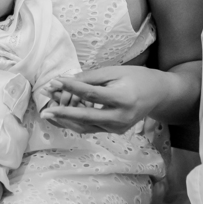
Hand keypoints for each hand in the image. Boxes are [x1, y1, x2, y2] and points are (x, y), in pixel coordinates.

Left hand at [38, 66, 163, 133]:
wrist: (157, 94)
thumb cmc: (136, 78)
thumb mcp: (115, 72)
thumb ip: (91, 78)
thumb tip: (67, 81)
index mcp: (122, 99)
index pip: (91, 94)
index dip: (71, 88)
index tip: (54, 82)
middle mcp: (120, 117)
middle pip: (86, 117)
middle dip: (63, 113)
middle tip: (45, 111)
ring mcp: (118, 127)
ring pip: (86, 126)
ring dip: (66, 119)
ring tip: (49, 113)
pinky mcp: (115, 131)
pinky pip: (91, 128)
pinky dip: (76, 122)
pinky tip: (62, 116)